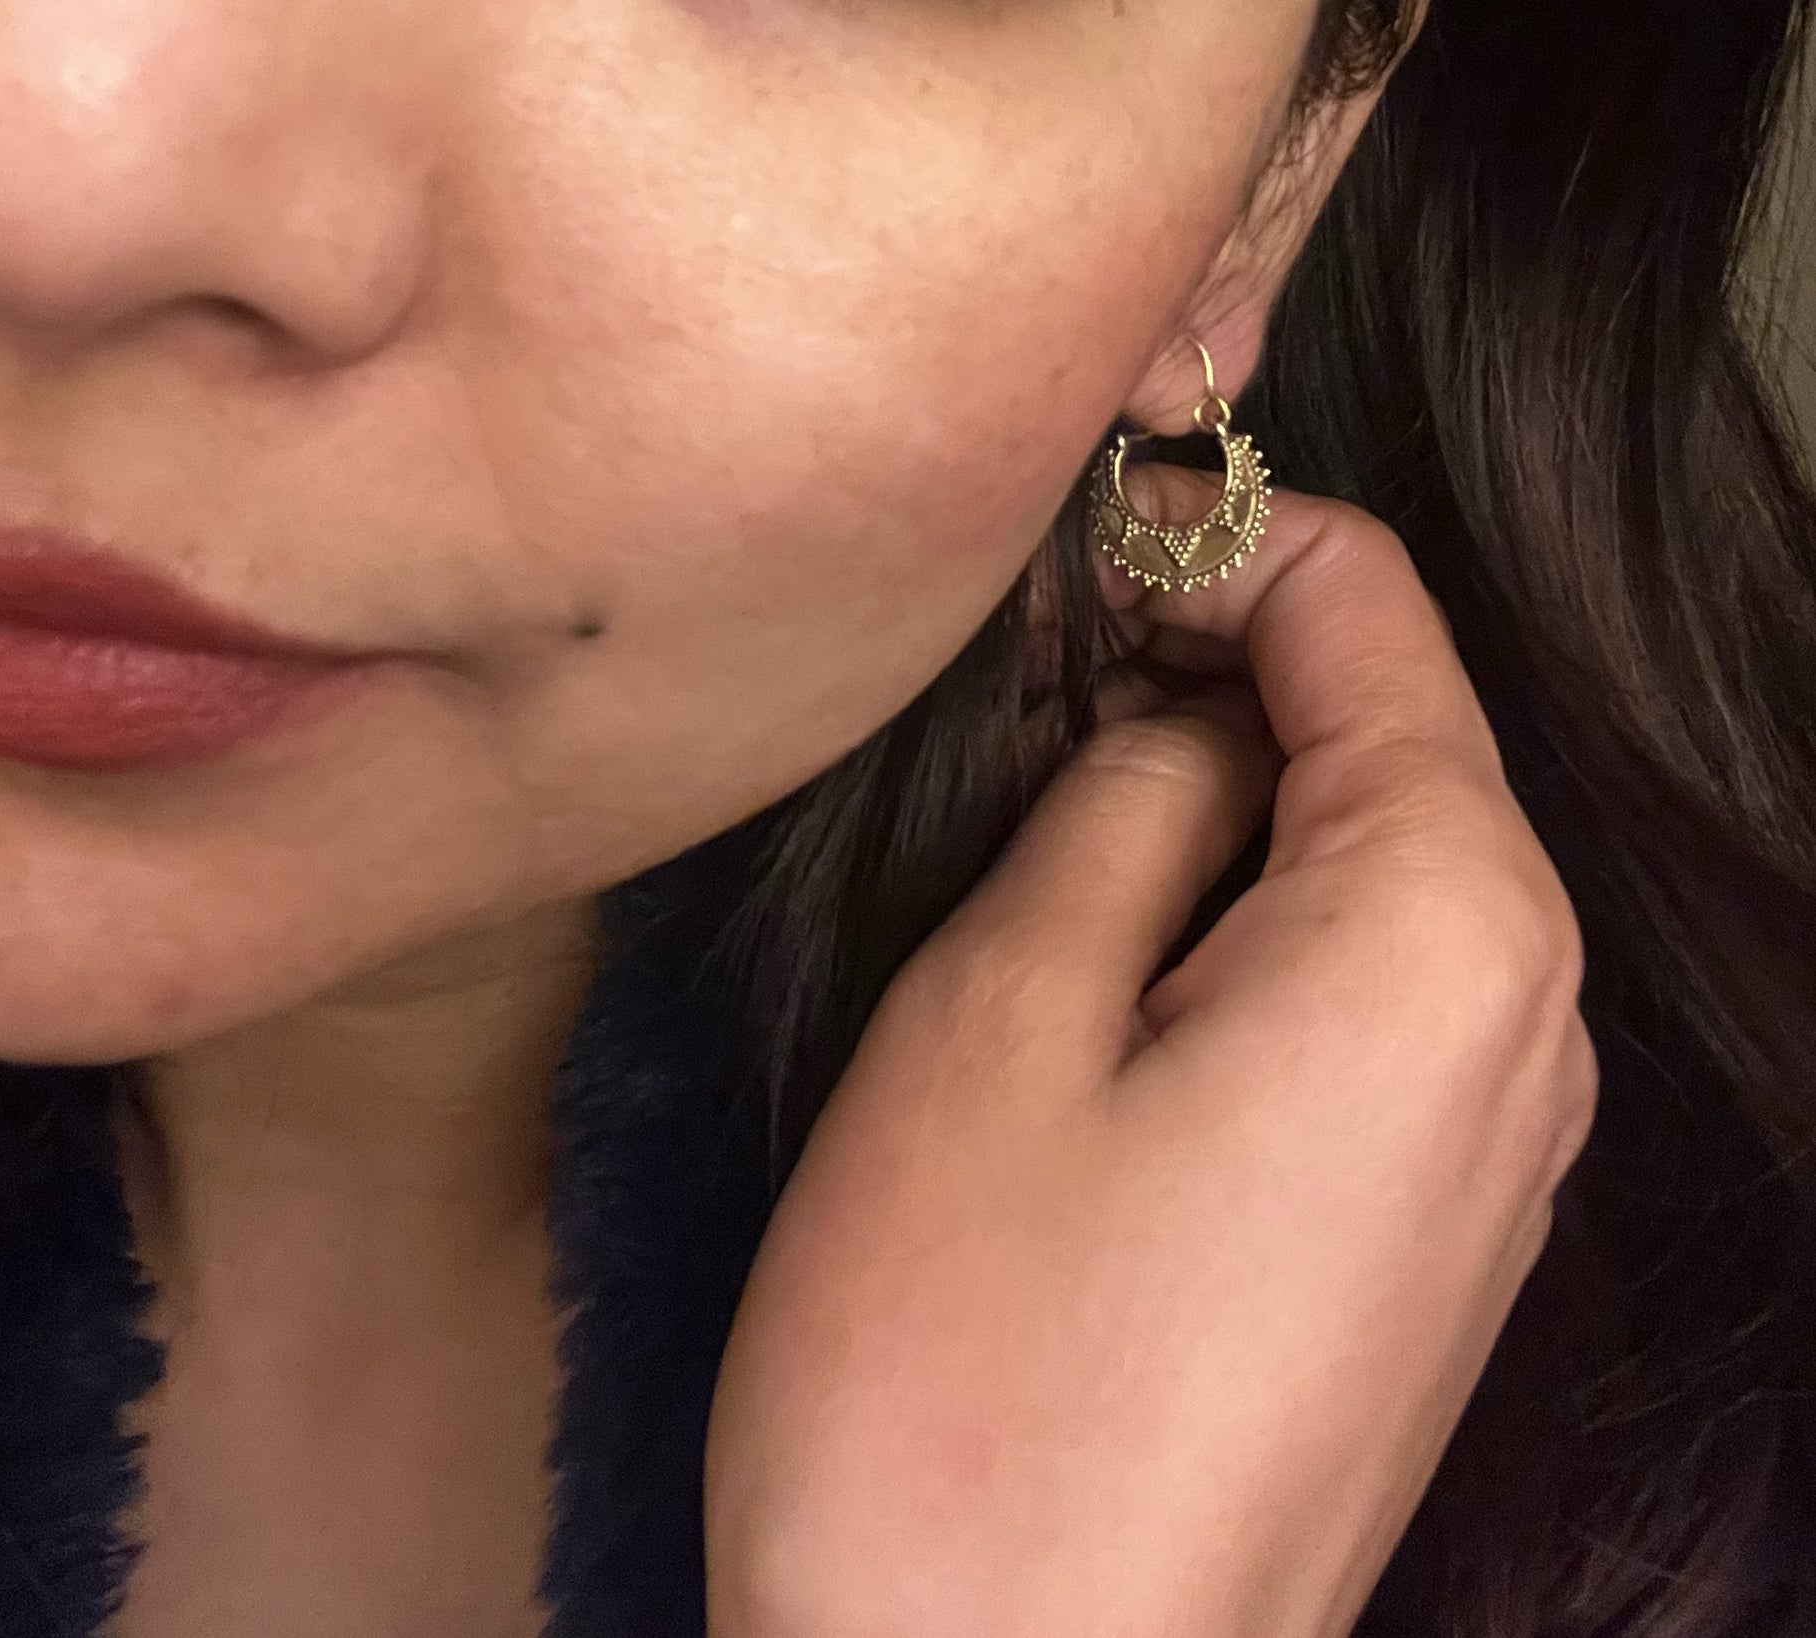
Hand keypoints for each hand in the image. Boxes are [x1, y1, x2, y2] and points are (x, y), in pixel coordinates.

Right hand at [701, 490, 1598, 1637]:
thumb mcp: (997, 1012)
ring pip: (1357, 885)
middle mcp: (1522, 1033)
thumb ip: (1116, 803)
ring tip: (1028, 874)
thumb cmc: (968, 1378)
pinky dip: (1232, 955)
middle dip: (1205, 687)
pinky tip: (1096, 1016)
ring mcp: (1484, 1158)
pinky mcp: (1418, 1252)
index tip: (1060, 564)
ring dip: (1204, 832)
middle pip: (1382, 745)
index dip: (1206, 544)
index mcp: (1448, 929)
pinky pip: (1351, 1020)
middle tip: (1010, 724)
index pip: (1370, 610)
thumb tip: (1171, 708)